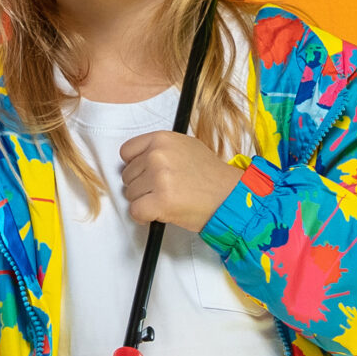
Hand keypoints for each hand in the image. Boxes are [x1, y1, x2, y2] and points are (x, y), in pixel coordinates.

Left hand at [118, 131, 239, 233]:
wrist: (229, 196)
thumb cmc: (211, 176)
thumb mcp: (186, 147)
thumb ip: (161, 150)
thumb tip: (140, 161)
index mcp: (162, 139)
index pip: (127, 152)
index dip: (135, 166)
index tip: (144, 174)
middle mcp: (158, 155)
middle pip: (127, 175)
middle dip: (141, 186)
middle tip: (163, 190)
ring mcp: (158, 178)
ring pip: (130, 194)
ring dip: (144, 201)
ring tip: (167, 200)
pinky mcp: (160, 201)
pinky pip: (135, 212)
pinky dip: (144, 217)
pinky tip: (158, 213)